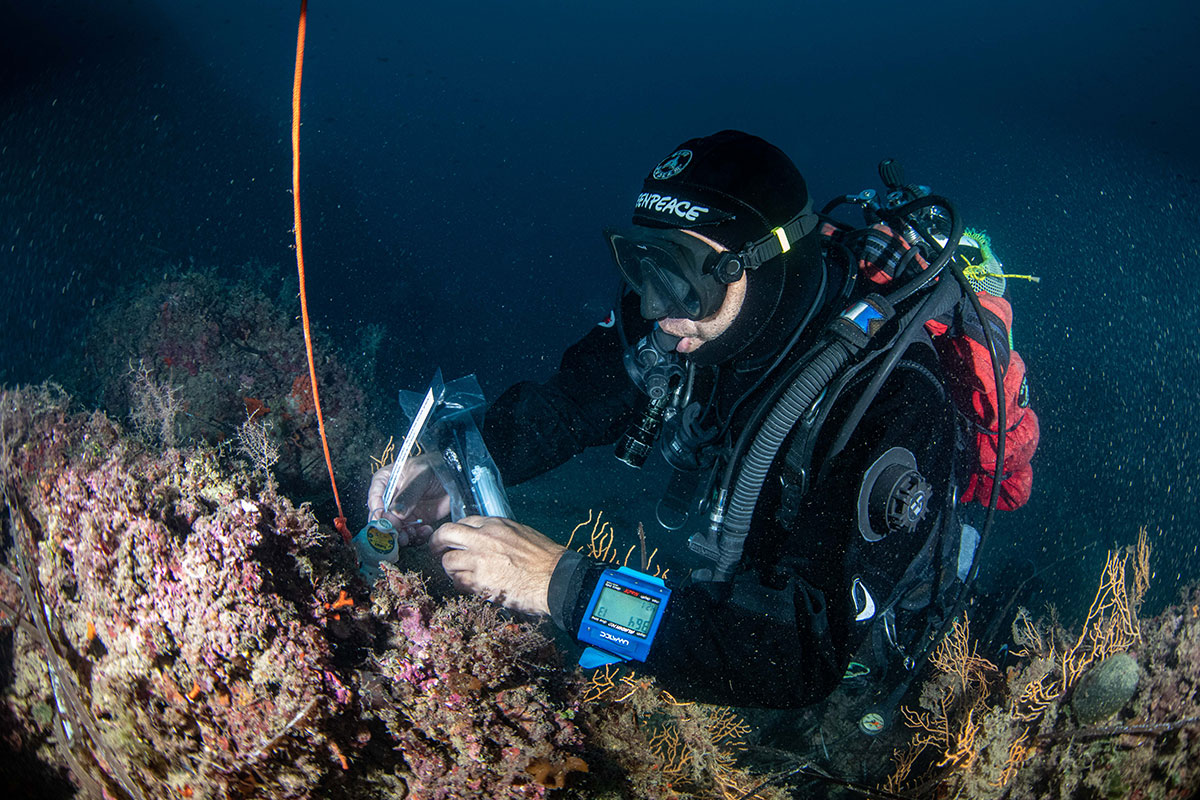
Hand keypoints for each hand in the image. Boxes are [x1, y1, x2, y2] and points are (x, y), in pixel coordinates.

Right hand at [366, 453, 449, 545]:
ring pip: (395, 530)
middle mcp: (390, 498)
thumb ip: (408, 495)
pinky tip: (426, 530)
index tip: (386, 523)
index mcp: (385, 481)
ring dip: (403, 536)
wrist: (456, 476)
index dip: (378, 513)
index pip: (375, 499)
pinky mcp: (415, 521)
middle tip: (400, 535)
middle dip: (390, 529)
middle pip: (382, 519)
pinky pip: (411, 534)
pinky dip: (417, 536)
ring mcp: (402, 512)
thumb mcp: (420, 476)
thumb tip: (394, 514)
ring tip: (414, 533)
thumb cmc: (436, 467)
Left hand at [429, 516, 565, 616]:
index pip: (463, 521)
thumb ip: (499, 533)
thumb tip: (486, 537)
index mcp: (495, 525)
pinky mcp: (480, 582)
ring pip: (447, 561)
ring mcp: (479, 560)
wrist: (555, 579)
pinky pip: (458, 582)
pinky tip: (470, 587)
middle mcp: (483, 539)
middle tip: (437, 551)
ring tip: (458, 574)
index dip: (455, 532)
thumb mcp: (521, 532)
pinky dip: (461, 584)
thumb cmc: (545, 557)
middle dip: (437, 543)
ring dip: (450, 568)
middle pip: (445, 534)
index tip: (453, 539)